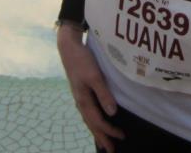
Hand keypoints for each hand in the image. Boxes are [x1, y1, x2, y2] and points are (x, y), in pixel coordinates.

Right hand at [57, 23, 123, 152]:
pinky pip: (87, 113)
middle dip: (102, 138)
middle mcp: (80, 102)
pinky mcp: (80, 92)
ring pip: (89, 120)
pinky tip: (95, 121)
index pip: (98, 122)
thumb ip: (103, 94)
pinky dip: (93, 121)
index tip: (122, 137)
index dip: (110, 131)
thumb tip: (112, 113)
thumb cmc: (82, 61)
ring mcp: (79, 98)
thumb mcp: (94, 76)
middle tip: (111, 151)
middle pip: (92, 125)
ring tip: (103, 141)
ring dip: (97, 131)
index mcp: (83, 100)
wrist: (69, 48)